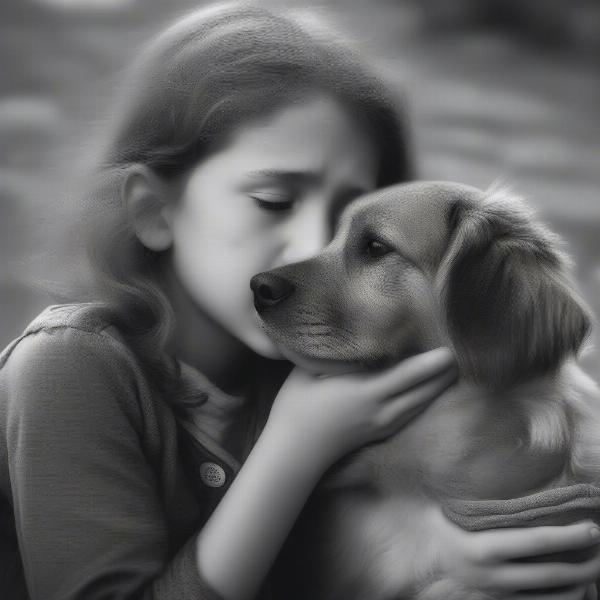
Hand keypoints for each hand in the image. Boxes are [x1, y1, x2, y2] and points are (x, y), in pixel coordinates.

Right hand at [265, 347, 456, 467]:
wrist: (295, 449)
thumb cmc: (297, 405)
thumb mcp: (311, 371)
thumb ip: (336, 355)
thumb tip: (356, 336)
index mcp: (365, 392)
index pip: (408, 376)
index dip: (431, 364)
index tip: (448, 351)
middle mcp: (381, 410)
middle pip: (422, 392)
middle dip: (442, 376)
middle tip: (458, 357)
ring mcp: (382, 425)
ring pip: (420, 406)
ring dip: (437, 389)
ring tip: (450, 373)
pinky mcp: (380, 433)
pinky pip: (410, 415)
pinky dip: (424, 402)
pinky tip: (428, 394)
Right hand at [434, 509, 599, 599]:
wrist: (423, 569)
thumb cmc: (436, 531)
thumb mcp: (443, 509)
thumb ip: (464, 494)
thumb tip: (481, 464)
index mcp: (481, 549)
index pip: (534, 543)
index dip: (567, 536)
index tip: (592, 527)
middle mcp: (494, 577)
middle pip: (552, 574)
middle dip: (585, 562)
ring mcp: (500, 597)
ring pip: (553, 599)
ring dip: (581, 584)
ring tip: (596, 567)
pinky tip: (577, 587)